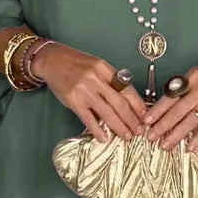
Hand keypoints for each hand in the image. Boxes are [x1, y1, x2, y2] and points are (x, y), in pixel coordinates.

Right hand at [31, 42, 146, 143]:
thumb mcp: (96, 66)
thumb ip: (109, 81)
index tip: (145, 115)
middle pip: (120, 103)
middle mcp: (96, 79)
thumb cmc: (75, 64)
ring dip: (119, 127)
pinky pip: (89, 119)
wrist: (52, 60)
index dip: (138, 104)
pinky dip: (98, 130)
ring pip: (108, 112)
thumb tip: (125, 101)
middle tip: (139, 130)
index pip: (127, 89)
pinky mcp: (74, 101)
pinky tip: (105, 138)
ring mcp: (85, 90)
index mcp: (105, 68)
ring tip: (127, 136)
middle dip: (132, 119)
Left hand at [143, 56, 197, 150]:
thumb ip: (179, 89)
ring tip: (166, 145)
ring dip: (176, 136)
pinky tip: (189, 148)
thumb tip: (161, 109)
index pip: (171, 97)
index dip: (157, 110)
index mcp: (191, 80)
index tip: (147, 121)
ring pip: (190, 122)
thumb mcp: (192, 75)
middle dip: (163, 126)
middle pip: (178, 111)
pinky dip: (197, 139)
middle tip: (152, 137)